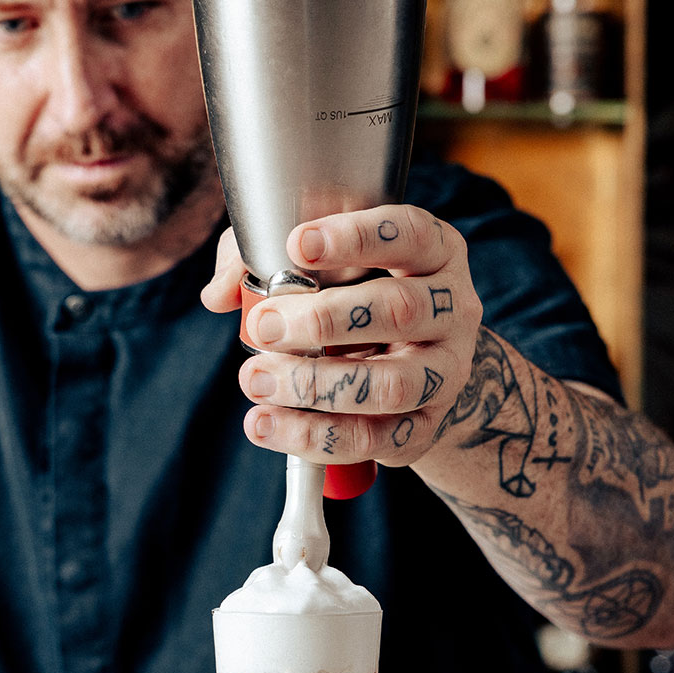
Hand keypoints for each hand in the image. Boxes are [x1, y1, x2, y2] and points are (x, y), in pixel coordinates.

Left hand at [201, 205, 482, 466]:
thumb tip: (219, 293)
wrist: (417, 367)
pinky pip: (375, 439)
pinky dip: (315, 437)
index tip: (296, 245)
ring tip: (255, 380)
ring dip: (314, 385)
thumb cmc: (357, 296)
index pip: (407, 233)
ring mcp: (446, 373)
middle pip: (399, 310)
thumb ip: (260, 259)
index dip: (355, 237)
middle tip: (262, 326)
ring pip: (391, 385)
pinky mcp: (427, 427)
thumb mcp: (318, 262)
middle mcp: (453, 310)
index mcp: (434, 252)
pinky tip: (267, 425)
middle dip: (322, 319)